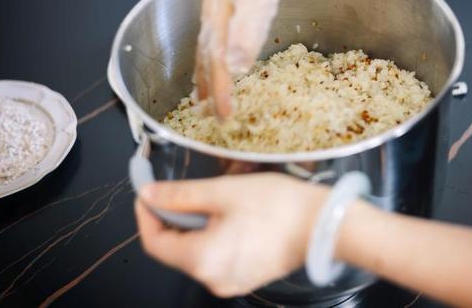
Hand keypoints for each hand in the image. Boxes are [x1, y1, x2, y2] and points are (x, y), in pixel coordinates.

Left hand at [135, 173, 327, 296]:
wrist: (324, 223)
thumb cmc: (279, 207)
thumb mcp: (223, 191)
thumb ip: (180, 195)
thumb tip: (149, 195)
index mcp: (203, 260)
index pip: (154, 243)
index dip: (146, 215)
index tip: (147, 194)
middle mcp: (214, 279)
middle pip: (175, 249)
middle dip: (174, 218)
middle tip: (182, 190)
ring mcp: (231, 281)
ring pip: (197, 251)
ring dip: (196, 225)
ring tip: (215, 198)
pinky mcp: (246, 276)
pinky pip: (217, 256)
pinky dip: (215, 235)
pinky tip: (231, 214)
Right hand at [194, 0, 290, 118]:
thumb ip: (248, 30)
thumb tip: (237, 68)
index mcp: (219, 20)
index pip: (218, 67)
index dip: (221, 95)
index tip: (224, 119)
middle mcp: (212, 16)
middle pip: (207, 61)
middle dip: (208, 91)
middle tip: (210, 116)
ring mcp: (216, 4)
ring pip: (207, 48)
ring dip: (206, 74)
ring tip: (204, 94)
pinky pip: (214, 34)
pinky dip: (213, 52)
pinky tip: (220, 51)